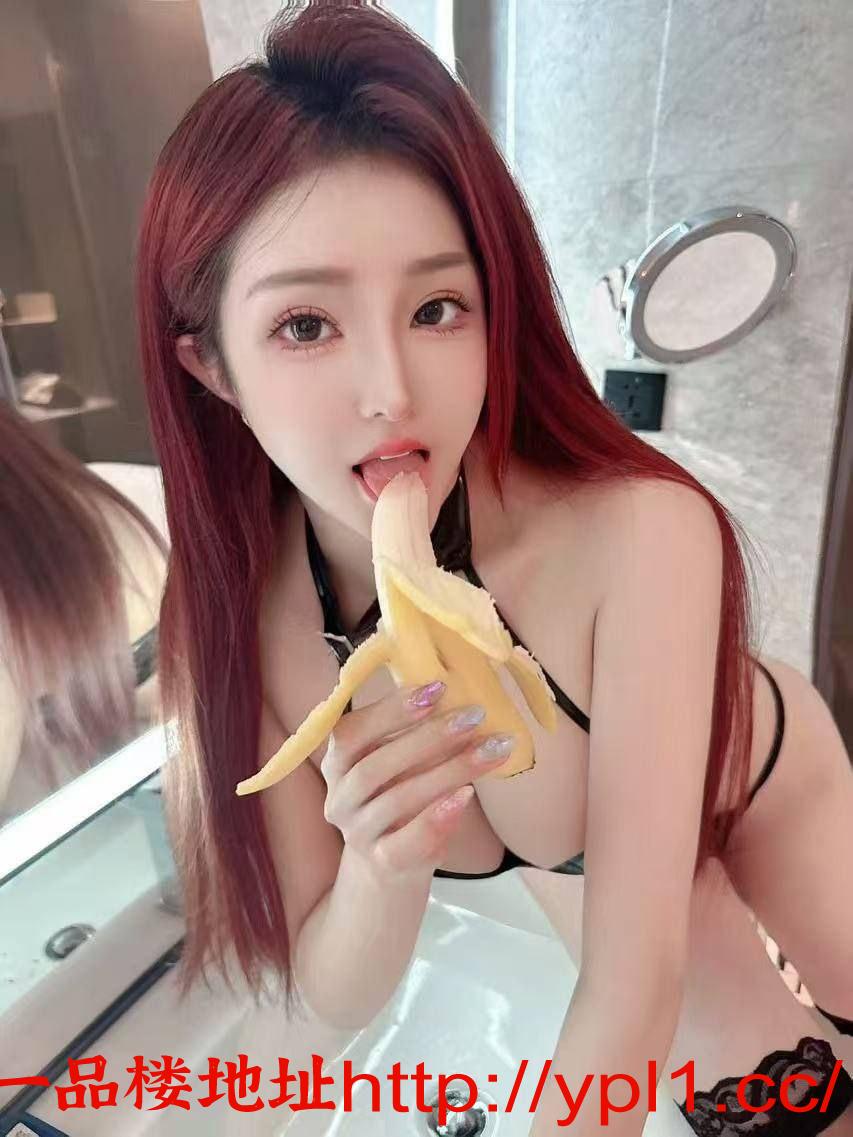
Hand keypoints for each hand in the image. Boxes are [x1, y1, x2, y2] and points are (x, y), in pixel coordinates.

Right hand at [320, 680, 514, 878]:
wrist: (391, 867)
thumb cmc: (400, 800)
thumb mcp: (401, 764)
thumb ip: (417, 734)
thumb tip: (463, 700)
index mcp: (338, 763)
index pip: (350, 731)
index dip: (391, 709)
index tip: (437, 688)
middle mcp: (339, 797)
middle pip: (375, 765)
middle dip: (428, 736)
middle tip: (473, 716)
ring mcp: (358, 833)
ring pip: (397, 799)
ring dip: (448, 770)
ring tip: (490, 750)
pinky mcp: (382, 862)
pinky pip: (408, 841)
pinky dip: (438, 817)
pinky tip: (466, 795)